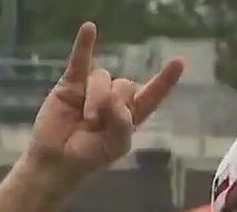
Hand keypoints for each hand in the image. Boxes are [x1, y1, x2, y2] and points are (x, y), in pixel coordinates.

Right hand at [24, 22, 183, 183]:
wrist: (57, 159)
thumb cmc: (89, 155)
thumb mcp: (114, 145)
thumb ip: (121, 123)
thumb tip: (111, 96)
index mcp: (132, 114)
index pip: (153, 94)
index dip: (165, 80)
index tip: (179, 62)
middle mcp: (116, 98)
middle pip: (125, 85)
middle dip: (112, 104)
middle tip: (96, 125)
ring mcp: (94, 88)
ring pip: (103, 78)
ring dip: (95, 99)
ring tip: (86, 120)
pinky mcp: (72, 82)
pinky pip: (80, 59)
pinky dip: (84, 44)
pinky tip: (89, 28)